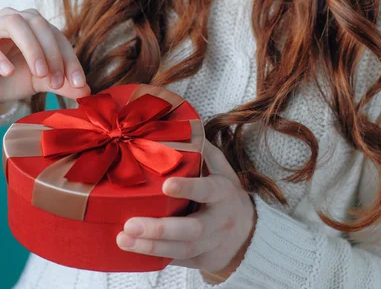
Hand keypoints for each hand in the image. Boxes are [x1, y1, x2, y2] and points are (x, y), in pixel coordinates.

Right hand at [0, 7, 90, 101]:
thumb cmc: (12, 77)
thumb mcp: (39, 80)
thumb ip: (62, 84)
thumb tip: (86, 91)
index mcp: (37, 26)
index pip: (59, 37)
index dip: (71, 60)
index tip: (79, 83)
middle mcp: (18, 18)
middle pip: (41, 26)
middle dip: (53, 54)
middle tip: (58, 82)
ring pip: (17, 24)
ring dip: (32, 48)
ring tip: (40, 74)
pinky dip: (1, 56)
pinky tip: (8, 72)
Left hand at [116, 139, 256, 280]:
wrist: (248, 235)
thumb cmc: (226, 194)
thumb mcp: (223, 170)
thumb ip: (205, 151)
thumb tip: (182, 128)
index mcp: (223, 193)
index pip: (207, 190)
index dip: (188, 188)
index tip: (166, 184)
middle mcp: (218, 221)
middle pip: (191, 230)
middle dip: (160, 229)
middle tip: (130, 224)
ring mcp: (210, 244)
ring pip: (180, 250)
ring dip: (149, 247)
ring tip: (123, 238)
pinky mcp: (199, 260)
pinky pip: (176, 261)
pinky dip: (154, 258)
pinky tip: (132, 251)